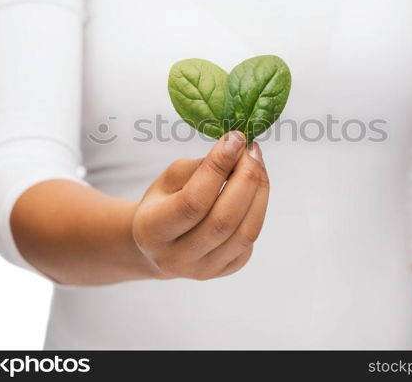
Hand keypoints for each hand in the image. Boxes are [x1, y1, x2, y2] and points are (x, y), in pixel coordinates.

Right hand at [132, 131, 268, 280]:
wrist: (157, 244)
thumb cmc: (163, 202)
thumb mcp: (169, 180)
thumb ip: (201, 167)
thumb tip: (238, 150)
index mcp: (152, 231)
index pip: (194, 201)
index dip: (219, 167)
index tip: (235, 139)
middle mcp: (176, 258)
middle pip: (225, 219)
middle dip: (246, 178)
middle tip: (251, 150)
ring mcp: (203, 270)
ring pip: (246, 232)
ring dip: (259, 192)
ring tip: (257, 165)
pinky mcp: (224, 271)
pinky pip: (250, 240)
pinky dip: (256, 210)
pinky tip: (251, 192)